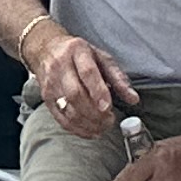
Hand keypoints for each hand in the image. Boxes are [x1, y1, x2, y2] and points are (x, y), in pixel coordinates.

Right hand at [28, 25, 138, 140]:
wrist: (46, 49)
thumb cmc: (78, 54)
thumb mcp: (101, 58)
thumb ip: (118, 78)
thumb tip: (133, 99)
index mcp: (77, 51)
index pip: (87, 73)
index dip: (98, 92)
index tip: (108, 107)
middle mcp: (60, 67)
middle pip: (75, 94)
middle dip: (94, 112)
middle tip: (109, 120)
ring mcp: (51, 84)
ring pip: (67, 109)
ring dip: (87, 123)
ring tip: (102, 127)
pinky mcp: (46, 98)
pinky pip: (61, 118)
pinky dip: (77, 129)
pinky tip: (90, 131)